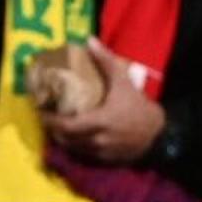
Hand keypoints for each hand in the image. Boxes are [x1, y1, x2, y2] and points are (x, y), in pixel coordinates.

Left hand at [54, 39, 166, 161]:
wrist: (160, 135)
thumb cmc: (140, 108)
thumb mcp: (123, 81)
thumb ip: (106, 61)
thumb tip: (89, 40)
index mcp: (99, 122)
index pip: (67, 126)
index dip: (50, 121)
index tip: (40, 112)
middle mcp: (98, 141)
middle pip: (66, 140)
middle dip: (53, 131)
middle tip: (45, 118)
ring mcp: (102, 153)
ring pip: (74, 149)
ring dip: (63, 140)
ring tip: (56, 128)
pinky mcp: (107, 160)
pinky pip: (85, 156)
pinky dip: (75, 147)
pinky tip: (73, 138)